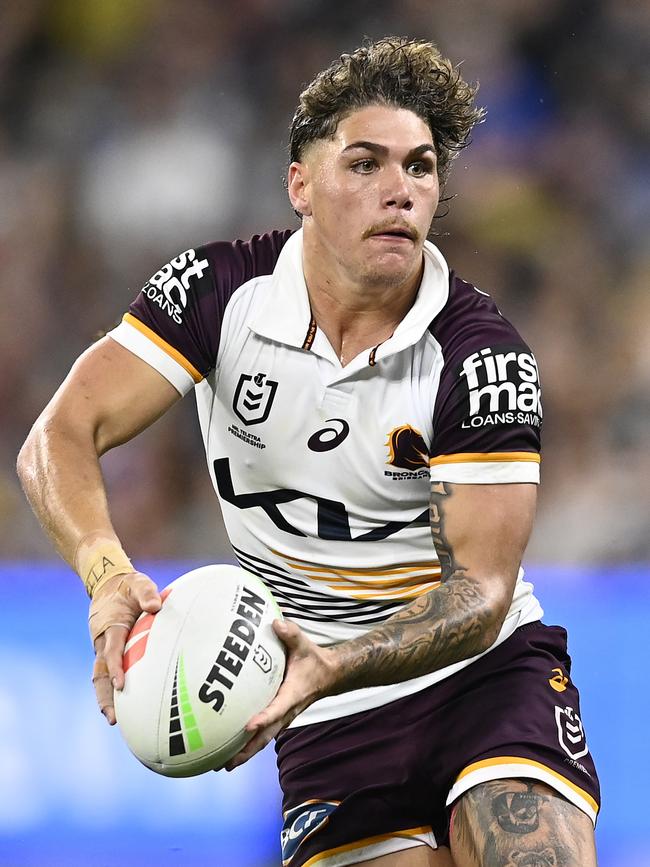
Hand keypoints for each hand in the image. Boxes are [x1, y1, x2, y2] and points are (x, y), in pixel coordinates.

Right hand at [89, 572, 161, 724]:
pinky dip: (112, 688)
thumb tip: (156, 606)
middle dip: (105, 695)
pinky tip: (126, 705)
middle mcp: (103, 641)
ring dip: (106, 697)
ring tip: (114, 720)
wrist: (108, 584)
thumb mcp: (138, 583)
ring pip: (100, 677)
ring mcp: (103, 648)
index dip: (115, 668)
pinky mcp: (108, 651)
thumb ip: (147, 593)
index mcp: (110, 626)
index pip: (111, 651)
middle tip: (112, 718)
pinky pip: (108, 672)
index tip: (121, 684)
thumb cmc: (128, 586)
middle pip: (99, 673)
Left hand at [223, 619, 334, 770]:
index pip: (277, 709)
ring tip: (224, 764)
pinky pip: (264, 734)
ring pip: (264, 739)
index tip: (248, 726)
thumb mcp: (304, 644)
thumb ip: (291, 634)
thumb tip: (276, 623)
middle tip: (227, 762)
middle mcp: (287, 711)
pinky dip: (249, 744)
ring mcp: (283, 717)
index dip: (263, 718)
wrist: (329, 674)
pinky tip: (233, 749)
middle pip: (266, 735)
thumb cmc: (313, 659)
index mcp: (293, 694)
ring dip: (246, 753)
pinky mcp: (279, 717)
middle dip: (247, 750)